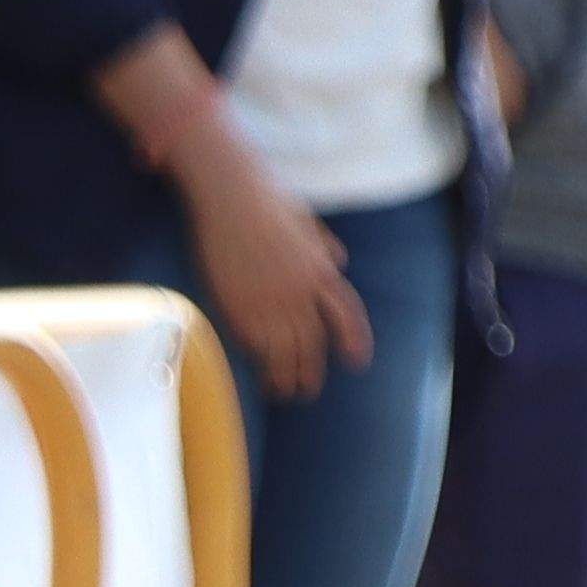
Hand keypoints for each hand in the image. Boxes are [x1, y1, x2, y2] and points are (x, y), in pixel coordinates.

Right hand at [172, 124, 371, 396]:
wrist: (231, 195)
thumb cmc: (266, 201)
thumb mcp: (307, 221)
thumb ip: (324, 246)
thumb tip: (339, 261)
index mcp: (321, 270)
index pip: (346, 315)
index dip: (353, 340)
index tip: (355, 362)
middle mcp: (299, 290)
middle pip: (312, 342)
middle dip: (312, 370)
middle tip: (307, 389)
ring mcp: (268, 299)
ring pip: (283, 350)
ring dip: (285, 375)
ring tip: (283, 391)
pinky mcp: (238, 303)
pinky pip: (253, 341)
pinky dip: (258, 359)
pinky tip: (258, 370)